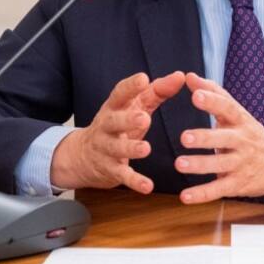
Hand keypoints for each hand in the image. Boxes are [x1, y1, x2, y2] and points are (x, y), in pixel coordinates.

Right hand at [50, 71, 183, 192]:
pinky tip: (148, 187)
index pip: (119, 94)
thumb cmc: (117, 125)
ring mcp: (106, 148)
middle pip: (114, 121)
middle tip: (145, 118)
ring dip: (130, 149)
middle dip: (128, 119)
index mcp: (114, 107)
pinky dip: (135, 181)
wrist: (82, 156)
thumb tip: (180, 76)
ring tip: (145, 149)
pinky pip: (122, 176)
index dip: (130, 87)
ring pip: (116, 148)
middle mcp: (106, 126)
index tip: (143, 78)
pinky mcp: (110, 169)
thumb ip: (157, 91)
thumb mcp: (133, 106)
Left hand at [175, 72, 263, 203]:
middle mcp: (242, 142)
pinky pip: (219, 190)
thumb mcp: (237, 112)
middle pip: (224, 139)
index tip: (195, 94)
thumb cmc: (250, 134)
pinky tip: (185, 196)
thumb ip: (213, 94)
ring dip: (200, 165)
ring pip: (220, 165)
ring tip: (179, 164)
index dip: (212, 101)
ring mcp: (241, 164)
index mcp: (241, 121)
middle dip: (205, 138)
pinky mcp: (238, 184)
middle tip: (184, 137)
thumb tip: (189, 76)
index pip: (228, 108)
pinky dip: (202, 194)